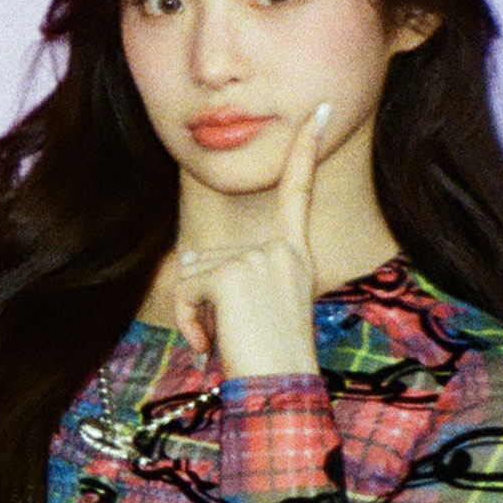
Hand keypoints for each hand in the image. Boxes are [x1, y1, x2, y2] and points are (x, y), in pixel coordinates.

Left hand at [172, 102, 326, 377]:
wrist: (280, 389)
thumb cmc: (270, 361)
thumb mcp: (261, 310)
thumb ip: (232, 276)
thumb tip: (187, 256)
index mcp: (295, 256)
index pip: (298, 195)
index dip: (305, 152)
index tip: (317, 113)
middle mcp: (281, 251)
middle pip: (213, 254)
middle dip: (206, 298)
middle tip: (232, 334)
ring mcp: (258, 259)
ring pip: (195, 273)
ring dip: (196, 313)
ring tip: (224, 341)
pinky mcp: (233, 274)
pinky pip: (186, 289)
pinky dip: (187, 321)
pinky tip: (211, 344)